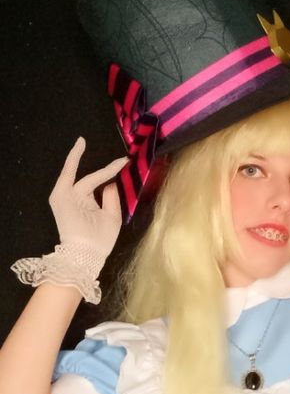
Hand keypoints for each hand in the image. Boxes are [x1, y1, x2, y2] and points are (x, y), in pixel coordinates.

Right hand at [49, 137, 127, 258]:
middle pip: (92, 180)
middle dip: (106, 169)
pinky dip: (73, 158)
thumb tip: (109, 182)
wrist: (86, 252)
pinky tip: (80, 144)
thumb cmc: (100, 239)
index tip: (125, 163)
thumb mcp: (112, 217)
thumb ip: (111, 198)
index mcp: (89, 206)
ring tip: (83, 141)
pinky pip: (67, 173)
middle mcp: (78, 200)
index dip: (112, 175)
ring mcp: (68, 197)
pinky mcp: (61, 195)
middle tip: (123, 159)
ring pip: (79, 174)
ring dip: (80, 157)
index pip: (100, 186)